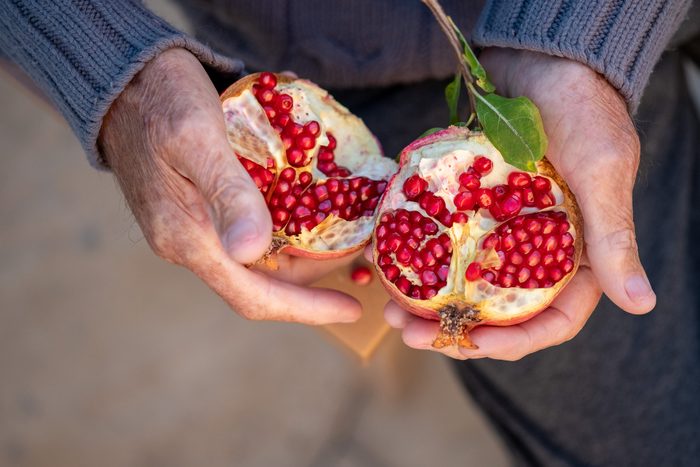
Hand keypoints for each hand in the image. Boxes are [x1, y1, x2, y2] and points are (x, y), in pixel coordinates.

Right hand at [99, 48, 359, 323]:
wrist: (122, 78)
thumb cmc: (160, 99)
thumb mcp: (197, 136)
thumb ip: (228, 193)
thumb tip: (251, 251)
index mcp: (187, 237)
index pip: (253, 296)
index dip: (306, 309)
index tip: (350, 309)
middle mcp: (188, 243)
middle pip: (262, 279)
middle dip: (314, 274)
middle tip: (359, 250)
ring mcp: (191, 228)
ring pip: (259, 256)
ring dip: (302, 249)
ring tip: (344, 229)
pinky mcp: (197, 209)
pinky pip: (248, 230)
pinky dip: (284, 223)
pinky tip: (309, 202)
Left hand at [383, 49, 655, 359]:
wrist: (543, 62)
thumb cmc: (582, 112)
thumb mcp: (601, 173)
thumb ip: (612, 238)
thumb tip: (641, 304)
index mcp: (577, 256)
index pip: (553, 319)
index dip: (517, 341)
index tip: (476, 344)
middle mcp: (536, 252)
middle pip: (498, 311)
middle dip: (458, 331)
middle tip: (415, 335)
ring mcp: (500, 231)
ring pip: (464, 284)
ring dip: (429, 304)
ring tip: (394, 312)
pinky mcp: (471, 209)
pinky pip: (442, 243)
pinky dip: (418, 260)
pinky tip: (388, 267)